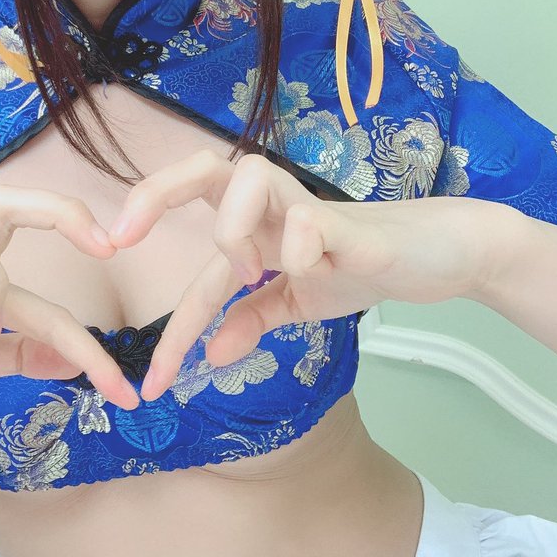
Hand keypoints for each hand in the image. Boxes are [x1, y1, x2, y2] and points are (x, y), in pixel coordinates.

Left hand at [106, 152, 499, 400]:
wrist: (436, 257)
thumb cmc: (360, 267)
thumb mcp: (298, 303)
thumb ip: (253, 319)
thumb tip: (213, 356)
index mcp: (253, 228)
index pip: (196, 274)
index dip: (172, 333)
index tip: (152, 388)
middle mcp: (270, 206)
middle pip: (198, 168)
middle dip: (152, 196)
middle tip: (120, 239)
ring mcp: (305, 205)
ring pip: (245, 176)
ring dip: (232, 228)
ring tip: (250, 273)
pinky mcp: (343, 219)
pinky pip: (303, 220)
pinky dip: (294, 249)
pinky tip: (312, 270)